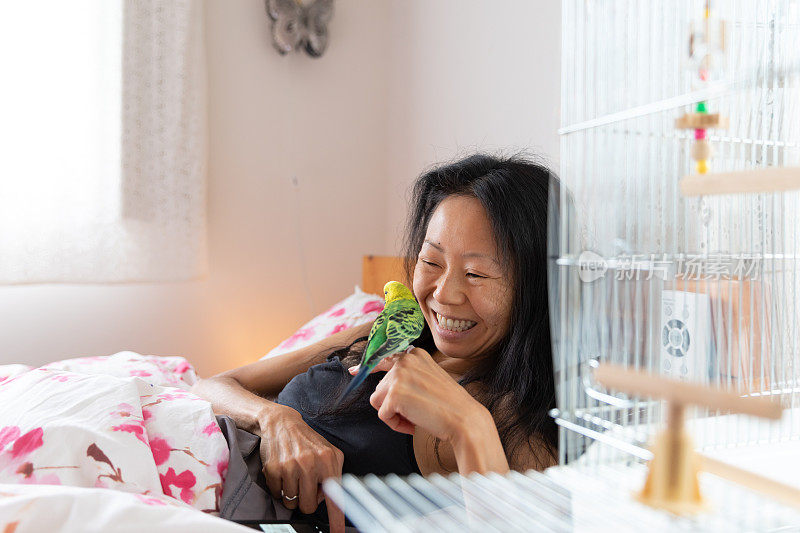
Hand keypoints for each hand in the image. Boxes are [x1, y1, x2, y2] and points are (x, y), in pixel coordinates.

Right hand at [258, 404, 344, 532]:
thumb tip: (328, 497)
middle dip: (306, 500)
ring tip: (293, 474)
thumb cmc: (307, 440)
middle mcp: (310, 464)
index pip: (334, 496)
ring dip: (292, 493)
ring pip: (291, 502)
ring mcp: (290, 467)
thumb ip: (334, 474)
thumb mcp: (329, 452)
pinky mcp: (273, 470)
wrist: (281, 422)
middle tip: (304, 484)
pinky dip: (279, 487)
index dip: (336, 520)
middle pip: (308, 506)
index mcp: (328, 460)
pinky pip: (277, 494)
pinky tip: (283, 471)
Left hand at [348, 347, 484, 441]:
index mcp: (415, 354)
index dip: (367, 365)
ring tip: (414, 418)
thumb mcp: (430, 379)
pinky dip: (395, 424)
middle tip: (414, 413)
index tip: (354, 371)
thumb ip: (409, 376)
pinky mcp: (394, 393)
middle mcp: (405, 360)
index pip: (384, 356)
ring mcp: (399, 375)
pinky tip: (413, 424)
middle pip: (380, 387)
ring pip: (377, 401)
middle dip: (392, 404)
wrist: (464, 418)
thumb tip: (383, 386)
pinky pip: (382, 415)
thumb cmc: (450, 405)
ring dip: (393, 415)